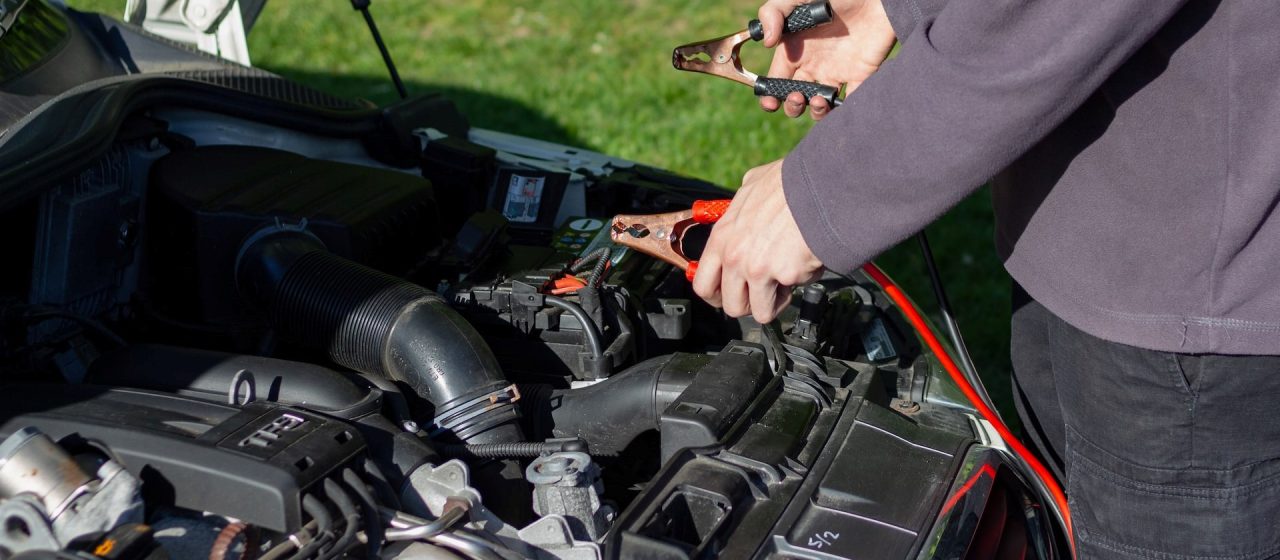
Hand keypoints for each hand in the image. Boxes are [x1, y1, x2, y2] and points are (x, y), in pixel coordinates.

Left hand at [692, 160, 822, 323]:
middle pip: (731, 306)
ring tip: (786, 281)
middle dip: (749, 304)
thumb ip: (741, 207)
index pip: (702, 284)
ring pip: (761, 312)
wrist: (821, 186)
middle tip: (762, 293)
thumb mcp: (752, 187)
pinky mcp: (785, 275)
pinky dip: (800, 284)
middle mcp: (735, 257)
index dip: (716, 296)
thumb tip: (746, 206)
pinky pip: (792, 294)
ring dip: (774, 302)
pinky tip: (804, 263)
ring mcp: (758, 269)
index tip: (728, 296)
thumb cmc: (790, 184)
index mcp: (722, 237)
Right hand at [757, 0, 895, 119]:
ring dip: (815, 112)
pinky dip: (843, 111)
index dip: (770, 96)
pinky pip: (851, 101)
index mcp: (795, 50)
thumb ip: (773, 14)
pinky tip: (838, 103)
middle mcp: (814, 64)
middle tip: (798, 97)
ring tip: (819, 99)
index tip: (771, 103)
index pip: (777, 80)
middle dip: (792, 106)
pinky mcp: (861, 75)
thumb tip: (768, 42)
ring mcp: (838, 71)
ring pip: (820, 105)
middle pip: (796, 98)